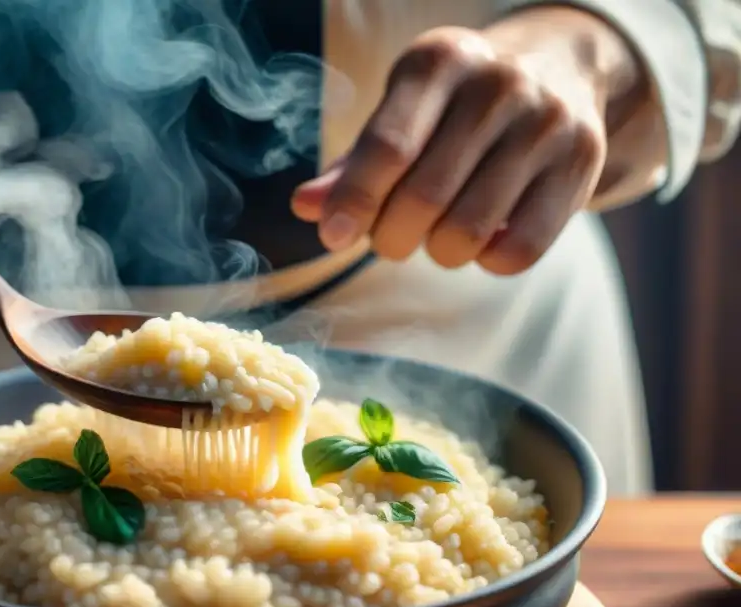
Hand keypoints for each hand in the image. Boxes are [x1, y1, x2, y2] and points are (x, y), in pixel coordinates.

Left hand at [292, 9, 637, 274]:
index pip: (387, 147)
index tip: (333, 238)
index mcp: (439, 61)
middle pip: (423, 199)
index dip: (354, 202)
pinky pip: (520, 252)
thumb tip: (305, 207)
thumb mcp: (402, 114)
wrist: (559, 69)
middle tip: (392, 237)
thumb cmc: (455, 107)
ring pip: (468, 233)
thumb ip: (354, 165)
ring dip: (438, 253)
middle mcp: (499, 84)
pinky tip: (484, 238)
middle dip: (392, 238)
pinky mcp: (583, 163)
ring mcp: (547, 123)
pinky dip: (488, 263)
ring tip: (438, 233)